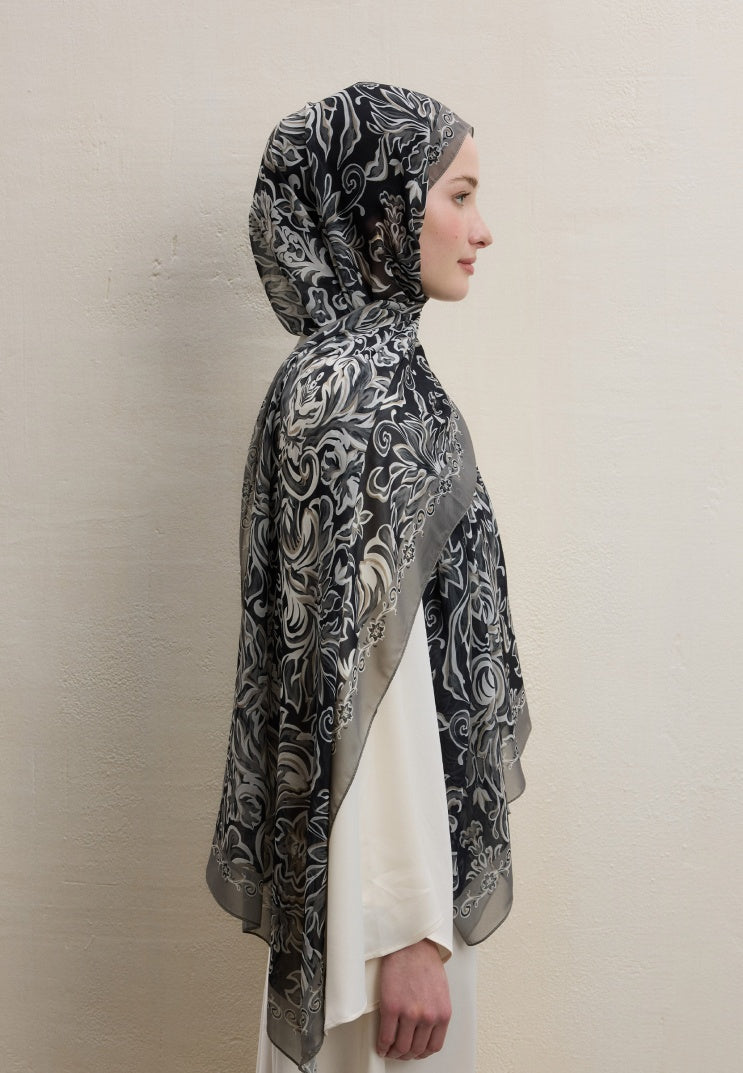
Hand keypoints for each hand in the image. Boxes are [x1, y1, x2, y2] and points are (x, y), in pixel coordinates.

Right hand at [376, 938, 450, 1060]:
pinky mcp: (391, 1007)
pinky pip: (385, 1036)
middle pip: (415, 1049)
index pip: (433, 1046)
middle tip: (400, 1052)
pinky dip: (382, 1045)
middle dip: (406, 1054)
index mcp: (442, 1013)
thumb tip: (425, 1029)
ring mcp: (409, 1013)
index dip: (421, 1052)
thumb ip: (435, 1012)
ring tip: (389, 1049)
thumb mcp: (440, 991)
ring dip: (393, 1052)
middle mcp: (428, 1016)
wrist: (411, 944)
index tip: (415, 1051)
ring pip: (400, 1046)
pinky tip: (381, 1044)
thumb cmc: (425, 961)